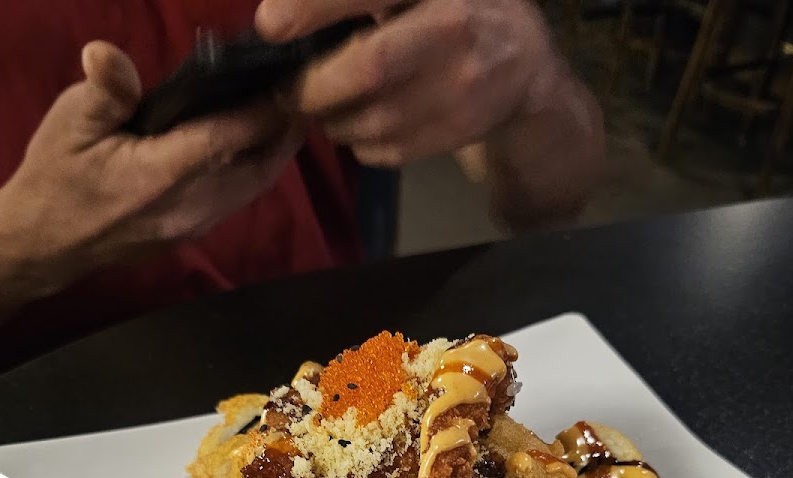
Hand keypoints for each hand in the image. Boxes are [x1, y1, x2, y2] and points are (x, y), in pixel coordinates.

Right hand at [0, 42, 301, 291]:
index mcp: (161, 175)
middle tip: (303, 90)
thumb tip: (106, 55)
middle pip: (260, 167)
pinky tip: (258, 142)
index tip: (291, 78)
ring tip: (288, 111)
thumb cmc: (54, 179)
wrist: (45, 245)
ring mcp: (197, 225)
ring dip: (276, 151)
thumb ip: (105, 89)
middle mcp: (191, 207)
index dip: (266, 108)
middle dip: (285, 129)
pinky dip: (257, 168)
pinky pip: (241, 197)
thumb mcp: (68, 123)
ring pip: (256, 186)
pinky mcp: (196, 232)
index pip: (230, 136)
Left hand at [254, 0, 561, 167]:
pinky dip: (358, 141)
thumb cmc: (453, 4)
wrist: (522, 62)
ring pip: (372, 119)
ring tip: (322, 104)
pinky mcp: (457, 130)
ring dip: (332, 119)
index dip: (314, 6)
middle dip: (314, 85)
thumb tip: (279, 15)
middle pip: (368, 68)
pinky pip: (386, 149)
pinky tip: (358, 121)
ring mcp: (462, 86)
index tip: (270, 24)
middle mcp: (455, 28)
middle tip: (287, 89)